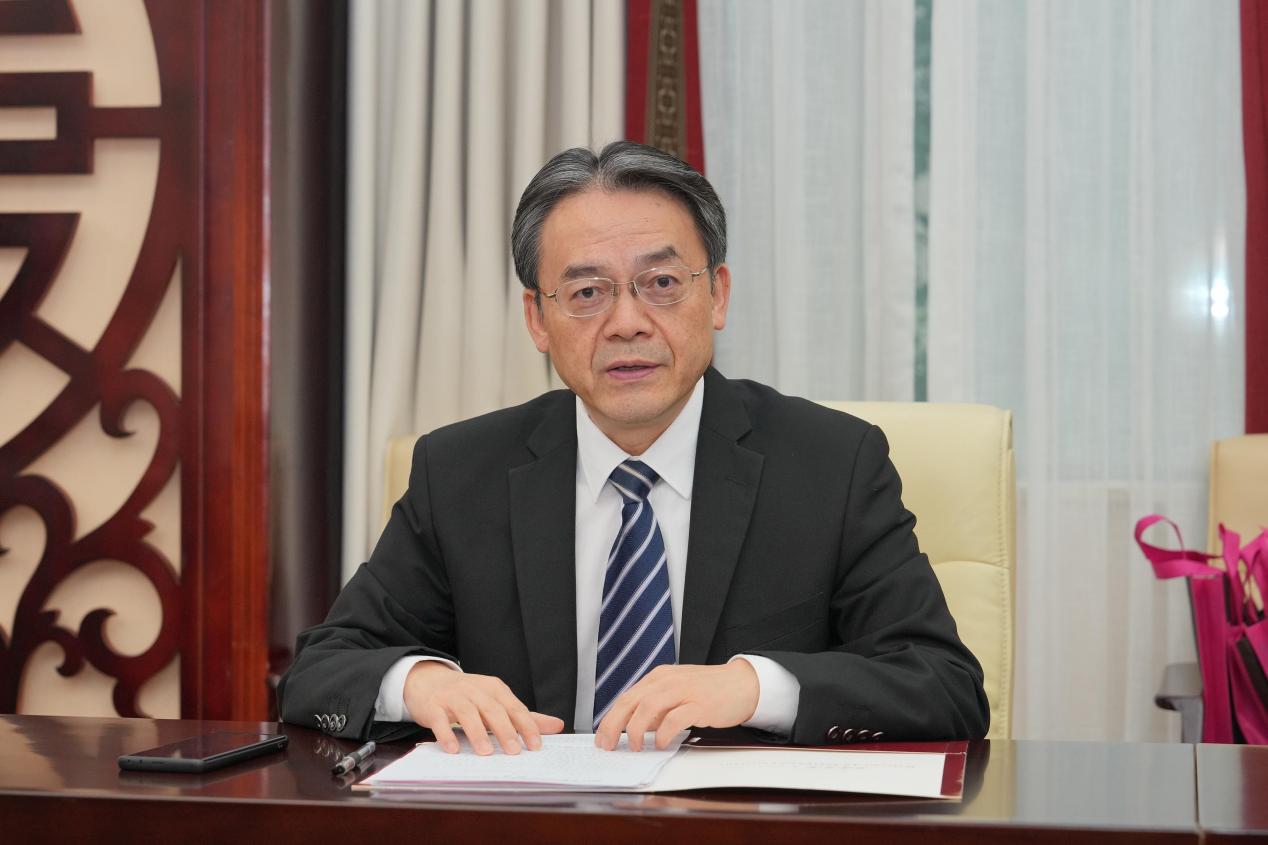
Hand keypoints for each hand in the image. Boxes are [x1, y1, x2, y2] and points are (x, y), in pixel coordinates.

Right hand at [403, 662, 564, 754]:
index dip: (526, 726)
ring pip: (468, 713)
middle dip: (505, 730)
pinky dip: (447, 734)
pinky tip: (454, 749)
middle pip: (493, 709)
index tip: (536, 746)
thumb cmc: (467, 694)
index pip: (515, 707)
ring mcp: (453, 697)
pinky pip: (440, 720)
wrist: (428, 679)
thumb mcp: (496, 700)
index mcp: (494, 689)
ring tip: (486, 752)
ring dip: (478, 733)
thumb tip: (557, 726)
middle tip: (514, 751)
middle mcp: (475, 690)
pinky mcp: (433, 707)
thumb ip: (524, 715)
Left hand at [594, 661, 759, 750]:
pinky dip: (664, 732)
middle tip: (608, 746)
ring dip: (636, 729)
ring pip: (648, 707)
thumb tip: (636, 729)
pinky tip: (662, 744)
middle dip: (614, 726)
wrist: (742, 683)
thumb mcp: (676, 694)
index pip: (626, 697)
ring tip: (635, 747)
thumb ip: (656, 709)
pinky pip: (675, 718)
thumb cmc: (708, 691)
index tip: (602, 738)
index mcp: (658, 678)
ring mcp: (683, 690)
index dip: (610, 719)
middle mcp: (667, 680)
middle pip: (631, 702)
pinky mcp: (700, 703)